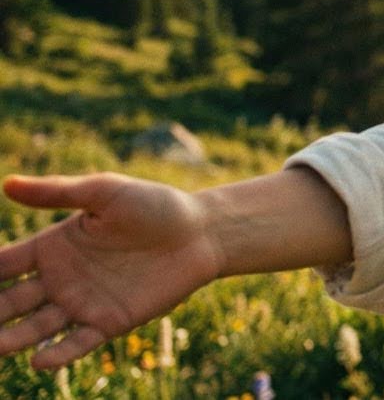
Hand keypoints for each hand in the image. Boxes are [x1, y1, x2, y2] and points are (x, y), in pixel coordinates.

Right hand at [0, 173, 223, 369]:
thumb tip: (8, 184)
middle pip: (11, 301)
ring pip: (36, 327)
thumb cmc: (155, 205)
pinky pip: (77, 342)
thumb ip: (59, 192)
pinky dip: (58, 353)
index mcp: (54, 246)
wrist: (203, 232)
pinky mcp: (110, 321)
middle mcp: (61, 278)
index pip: (3, 266)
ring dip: (12, 339)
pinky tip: (40, 360)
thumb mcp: (106, 193)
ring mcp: (83, 302)